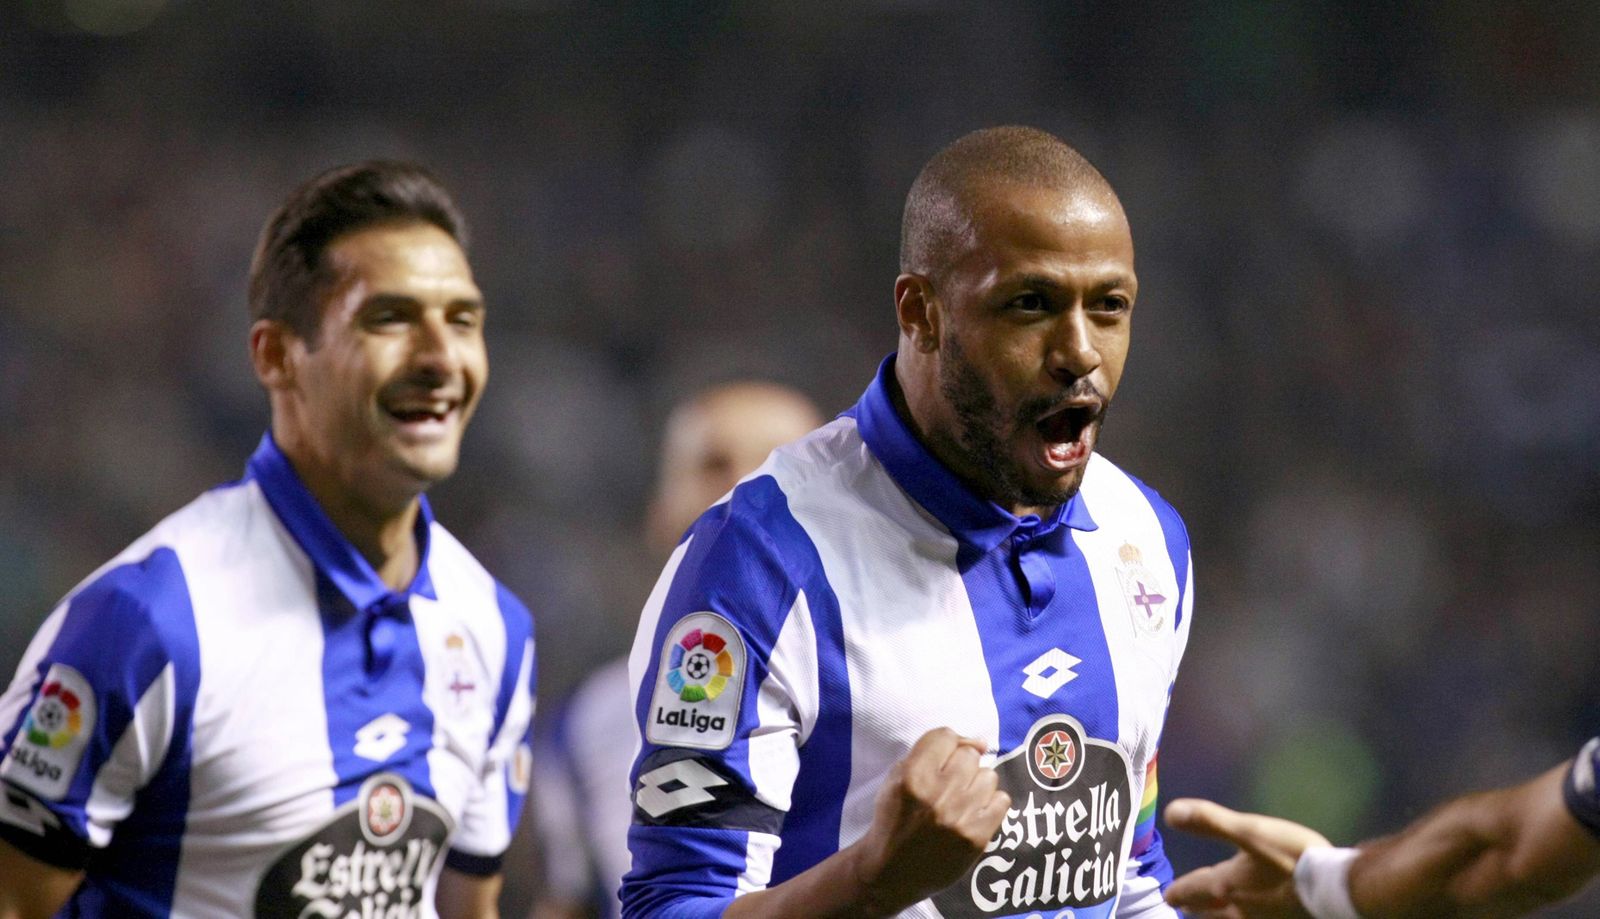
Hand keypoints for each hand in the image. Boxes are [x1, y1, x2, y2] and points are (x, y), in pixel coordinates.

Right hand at [847, 727, 1010, 914]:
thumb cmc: (894, 818)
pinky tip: (974, 814)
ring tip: (962, 801)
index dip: (947, 745)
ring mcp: (959, 816)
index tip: (945, 759)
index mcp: (913, 775)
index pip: (946, 736)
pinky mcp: (976, 837)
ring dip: (977, 785)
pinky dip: (990, 805)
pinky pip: (1002, 801)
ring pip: (989, 776)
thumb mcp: (896, 778)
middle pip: (970, 755)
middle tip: (950, 785)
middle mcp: (938, 793)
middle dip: (961, 766)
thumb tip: (980, 742)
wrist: (891, 872)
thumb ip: (930, 752)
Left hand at [1163, 798, 1330, 918]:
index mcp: (1226, 886)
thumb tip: (1170, 813)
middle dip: (1197, 908)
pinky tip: (1253, 917)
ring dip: (1217, 918)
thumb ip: (1209, 821)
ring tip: (1213, 915)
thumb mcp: (1250, 831)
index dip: (1180, 892)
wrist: (1339, 890)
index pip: (1193, 891)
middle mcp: (1239, 911)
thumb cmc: (1293, 858)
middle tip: (1186, 907)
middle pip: (1210, 913)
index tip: (1169, 896)